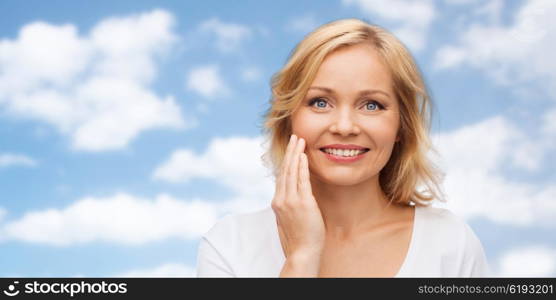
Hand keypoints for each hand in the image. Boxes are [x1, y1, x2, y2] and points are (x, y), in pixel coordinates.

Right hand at [271, 134, 325, 276]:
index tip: (291, 149)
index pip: (281, 176)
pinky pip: (301, 180)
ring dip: (296, 154)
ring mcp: (291, 201)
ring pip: (291, 171)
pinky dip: (302, 166)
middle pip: (284, 170)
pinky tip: (303, 156)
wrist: (302, 252)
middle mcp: (281, 199)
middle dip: (290, 151)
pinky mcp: (303, 203)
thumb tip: (291, 198)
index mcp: (277, 202)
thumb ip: (288, 207)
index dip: (286, 161)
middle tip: (294, 137)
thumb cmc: (298, 239)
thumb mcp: (288, 220)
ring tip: (299, 140)